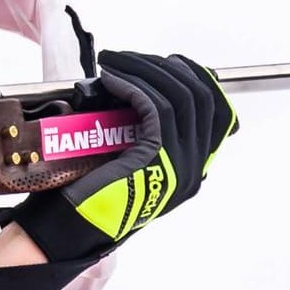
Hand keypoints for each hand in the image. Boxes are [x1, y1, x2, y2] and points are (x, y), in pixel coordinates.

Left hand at [11, 51, 236, 260]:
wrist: (71, 231)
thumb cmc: (90, 198)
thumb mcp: (130, 164)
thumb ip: (146, 137)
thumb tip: (141, 89)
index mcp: (192, 170)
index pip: (218, 111)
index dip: (198, 78)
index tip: (169, 61)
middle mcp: (194, 169)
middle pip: (200, 96)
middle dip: (164, 67)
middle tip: (129, 58)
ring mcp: (180, 166)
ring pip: (179, 96)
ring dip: (144, 70)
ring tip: (113, 61)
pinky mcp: (156, 158)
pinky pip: (154, 107)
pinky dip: (133, 85)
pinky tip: (111, 78)